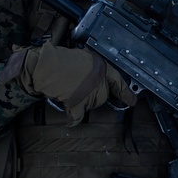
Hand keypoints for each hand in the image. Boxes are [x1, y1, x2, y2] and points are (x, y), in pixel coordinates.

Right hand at [8, 41, 135, 124]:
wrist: (44, 67)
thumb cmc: (59, 60)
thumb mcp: (82, 57)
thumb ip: (93, 68)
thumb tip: (97, 78)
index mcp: (101, 66)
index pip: (117, 81)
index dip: (126, 92)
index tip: (133, 101)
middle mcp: (99, 80)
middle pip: (102, 96)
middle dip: (92, 93)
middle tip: (77, 85)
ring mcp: (89, 94)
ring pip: (90, 105)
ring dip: (81, 102)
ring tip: (68, 89)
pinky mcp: (78, 104)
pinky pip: (79, 116)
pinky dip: (74, 119)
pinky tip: (70, 119)